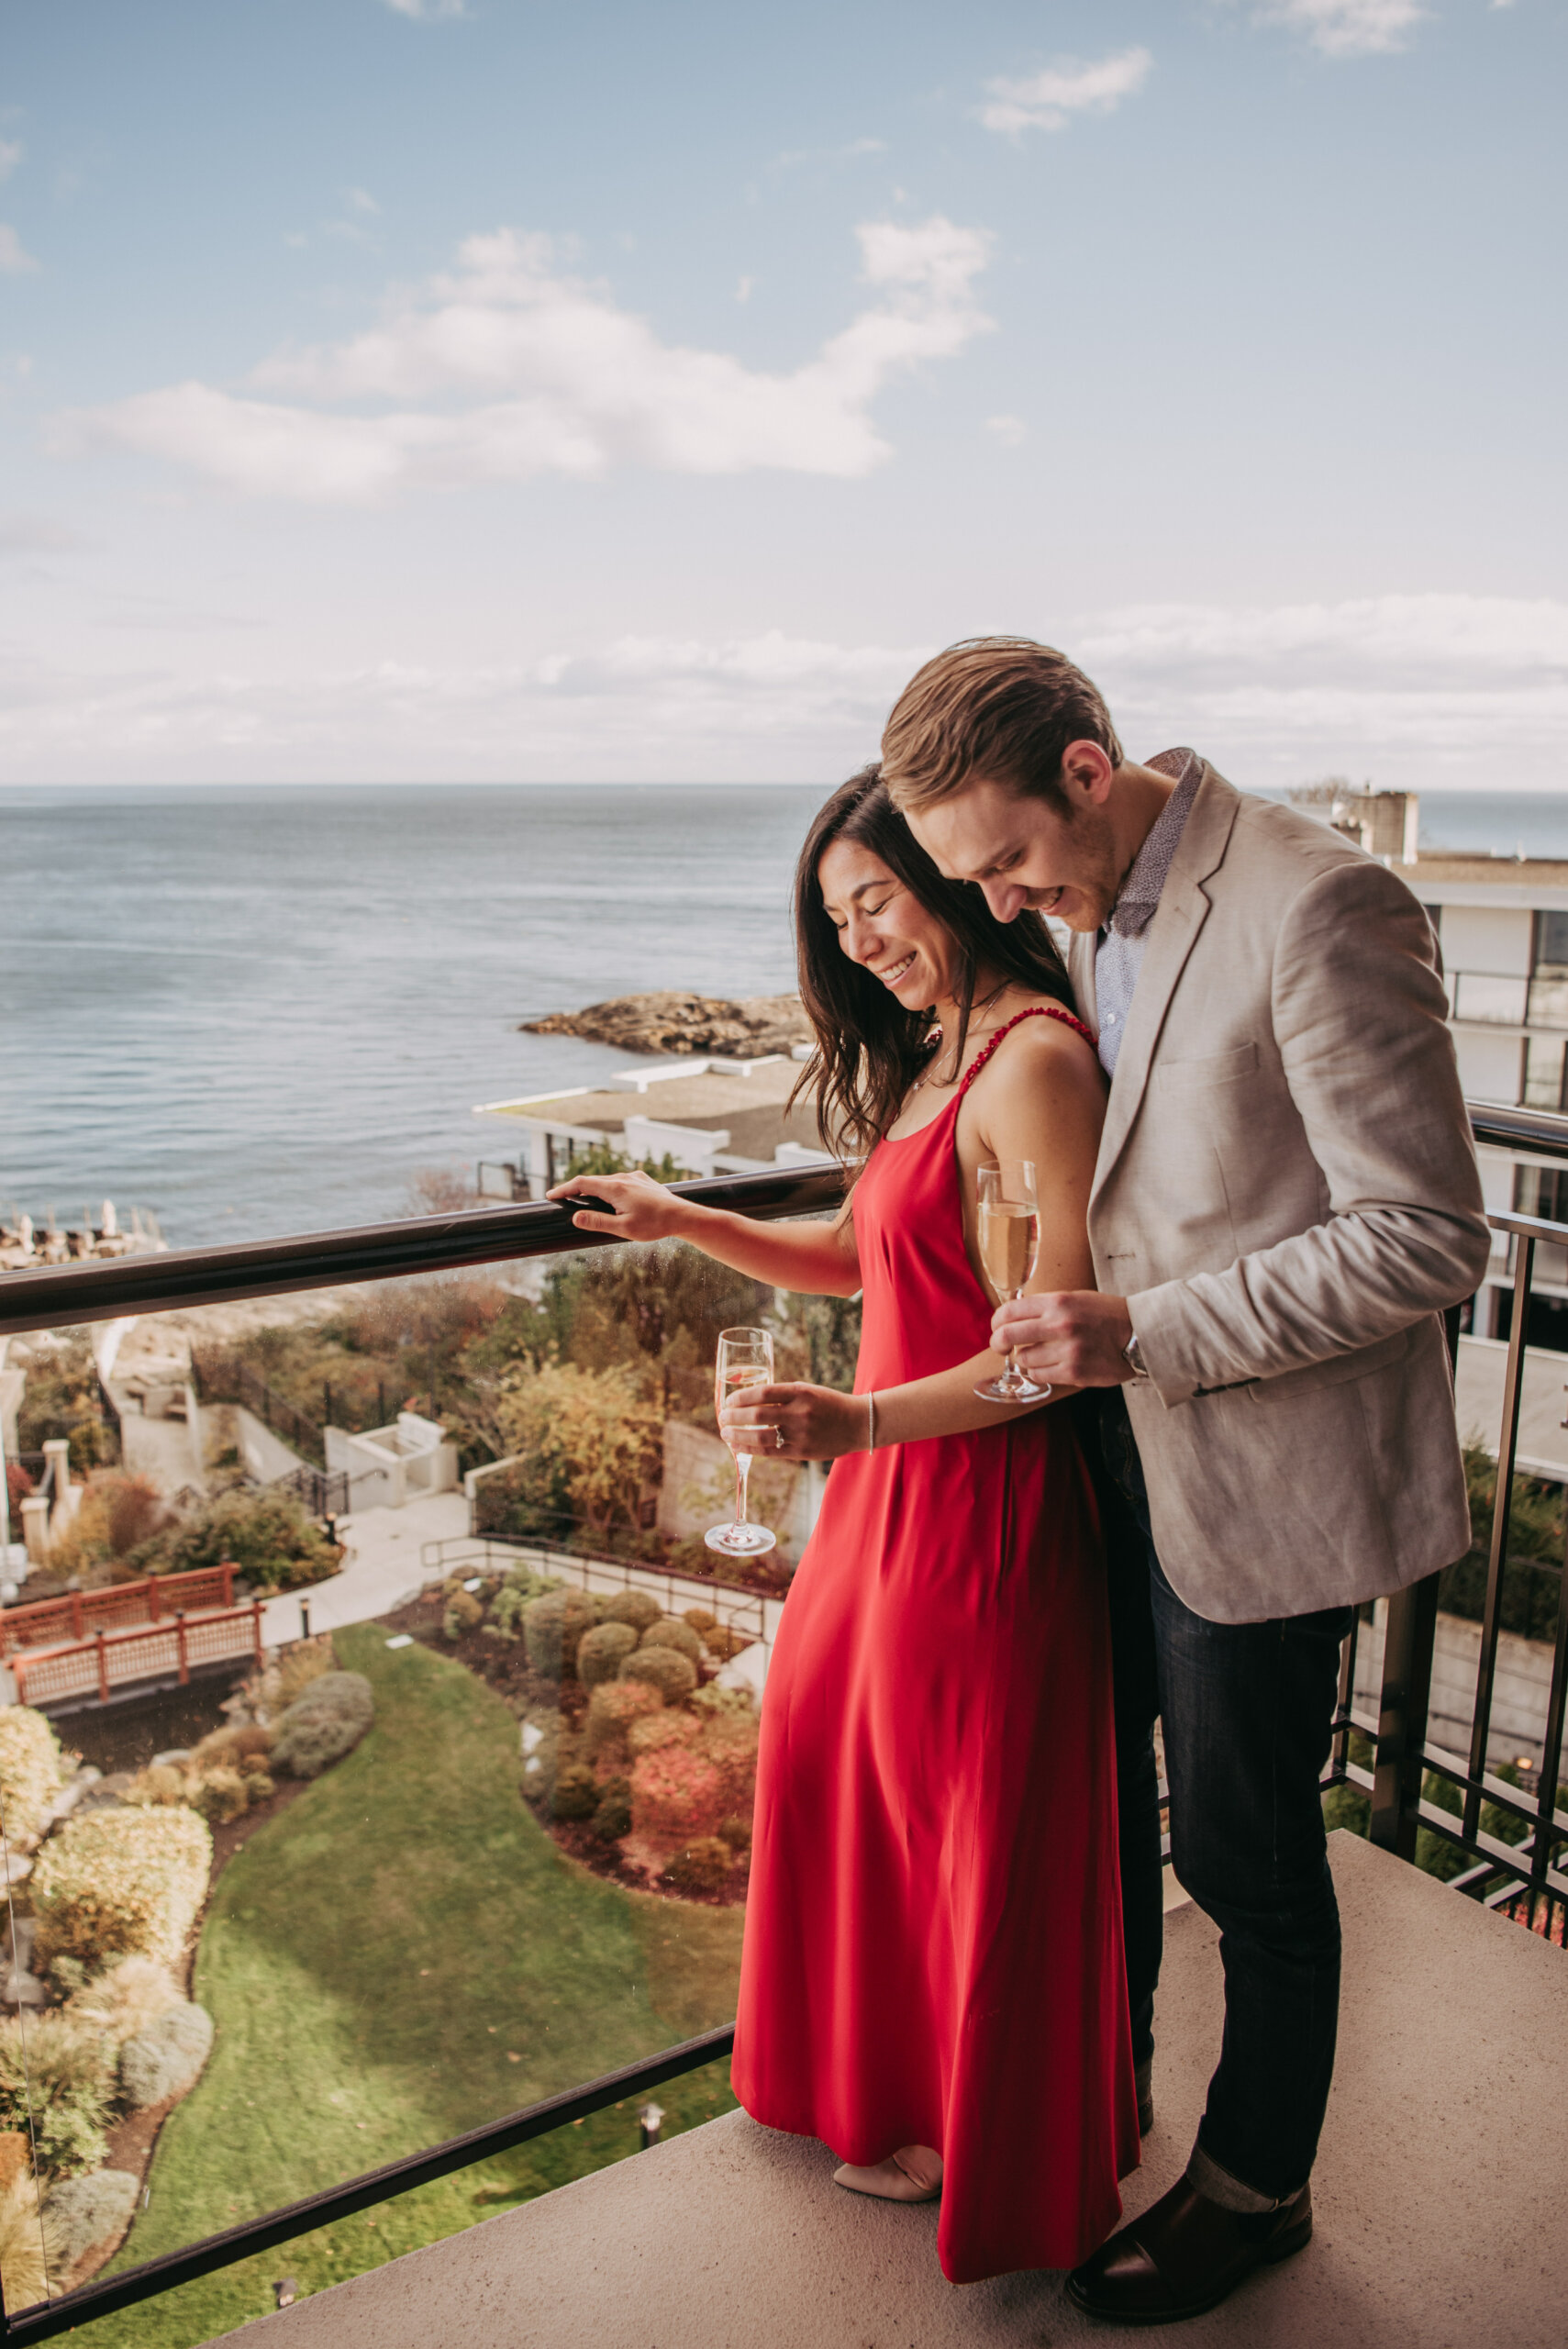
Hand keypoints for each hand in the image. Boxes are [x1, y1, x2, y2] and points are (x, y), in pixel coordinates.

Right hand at [546, 1168, 687, 1241]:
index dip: (563, 1189)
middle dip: (576, 1190)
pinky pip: (620, 1182)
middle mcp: (623, 1177)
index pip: (581, 1183)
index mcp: (615, 1188)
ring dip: (594, 1191)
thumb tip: (575, 1218)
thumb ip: (598, 1222)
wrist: (682, 1216)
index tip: (551, 1196)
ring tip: (584, 1202)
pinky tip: (611, 1201)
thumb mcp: (623, 1228)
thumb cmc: (654, 1225)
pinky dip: (609, 1190)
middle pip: (593, 1181)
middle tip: (563, 1200)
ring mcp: (634, 1177)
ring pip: (607, 1182)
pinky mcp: (642, 1180)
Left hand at [719, 1380, 867, 1462]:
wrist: (858, 1423)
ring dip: (737, 1435)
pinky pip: (770, 1452)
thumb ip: (782, 1396)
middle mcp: (800, 1413)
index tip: (729, 1400)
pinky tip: (739, 1446)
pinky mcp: (802, 1452)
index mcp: (800, 1392)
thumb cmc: (829, 1404)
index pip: (763, 1393)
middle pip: (757, 1416)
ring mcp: (801, 1434)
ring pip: (760, 1437)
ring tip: (726, 1433)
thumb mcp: (808, 1391)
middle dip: (734, 1417)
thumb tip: (749, 1401)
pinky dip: (750, 1449)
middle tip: (722, 1417)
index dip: (741, 1397)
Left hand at [991, 1291, 1134, 1387]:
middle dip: (998, 1344)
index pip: (1009, 1311)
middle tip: (1001, 1348)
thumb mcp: (1075, 1298)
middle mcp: (1060, 1325)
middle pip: (1007, 1336)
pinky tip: (1053, 1366)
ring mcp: (1067, 1351)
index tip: (997, 1328)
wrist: (1140, 1334)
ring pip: (1024, 1359)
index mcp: (1058, 1302)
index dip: (996, 1322)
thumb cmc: (1105, 1315)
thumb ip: (1045, 1306)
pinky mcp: (1074, 1373)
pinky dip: (1041, 1372)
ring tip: (1044, 1354)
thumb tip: (1012, 1318)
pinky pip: (1040, 1375)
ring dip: (1028, 1359)